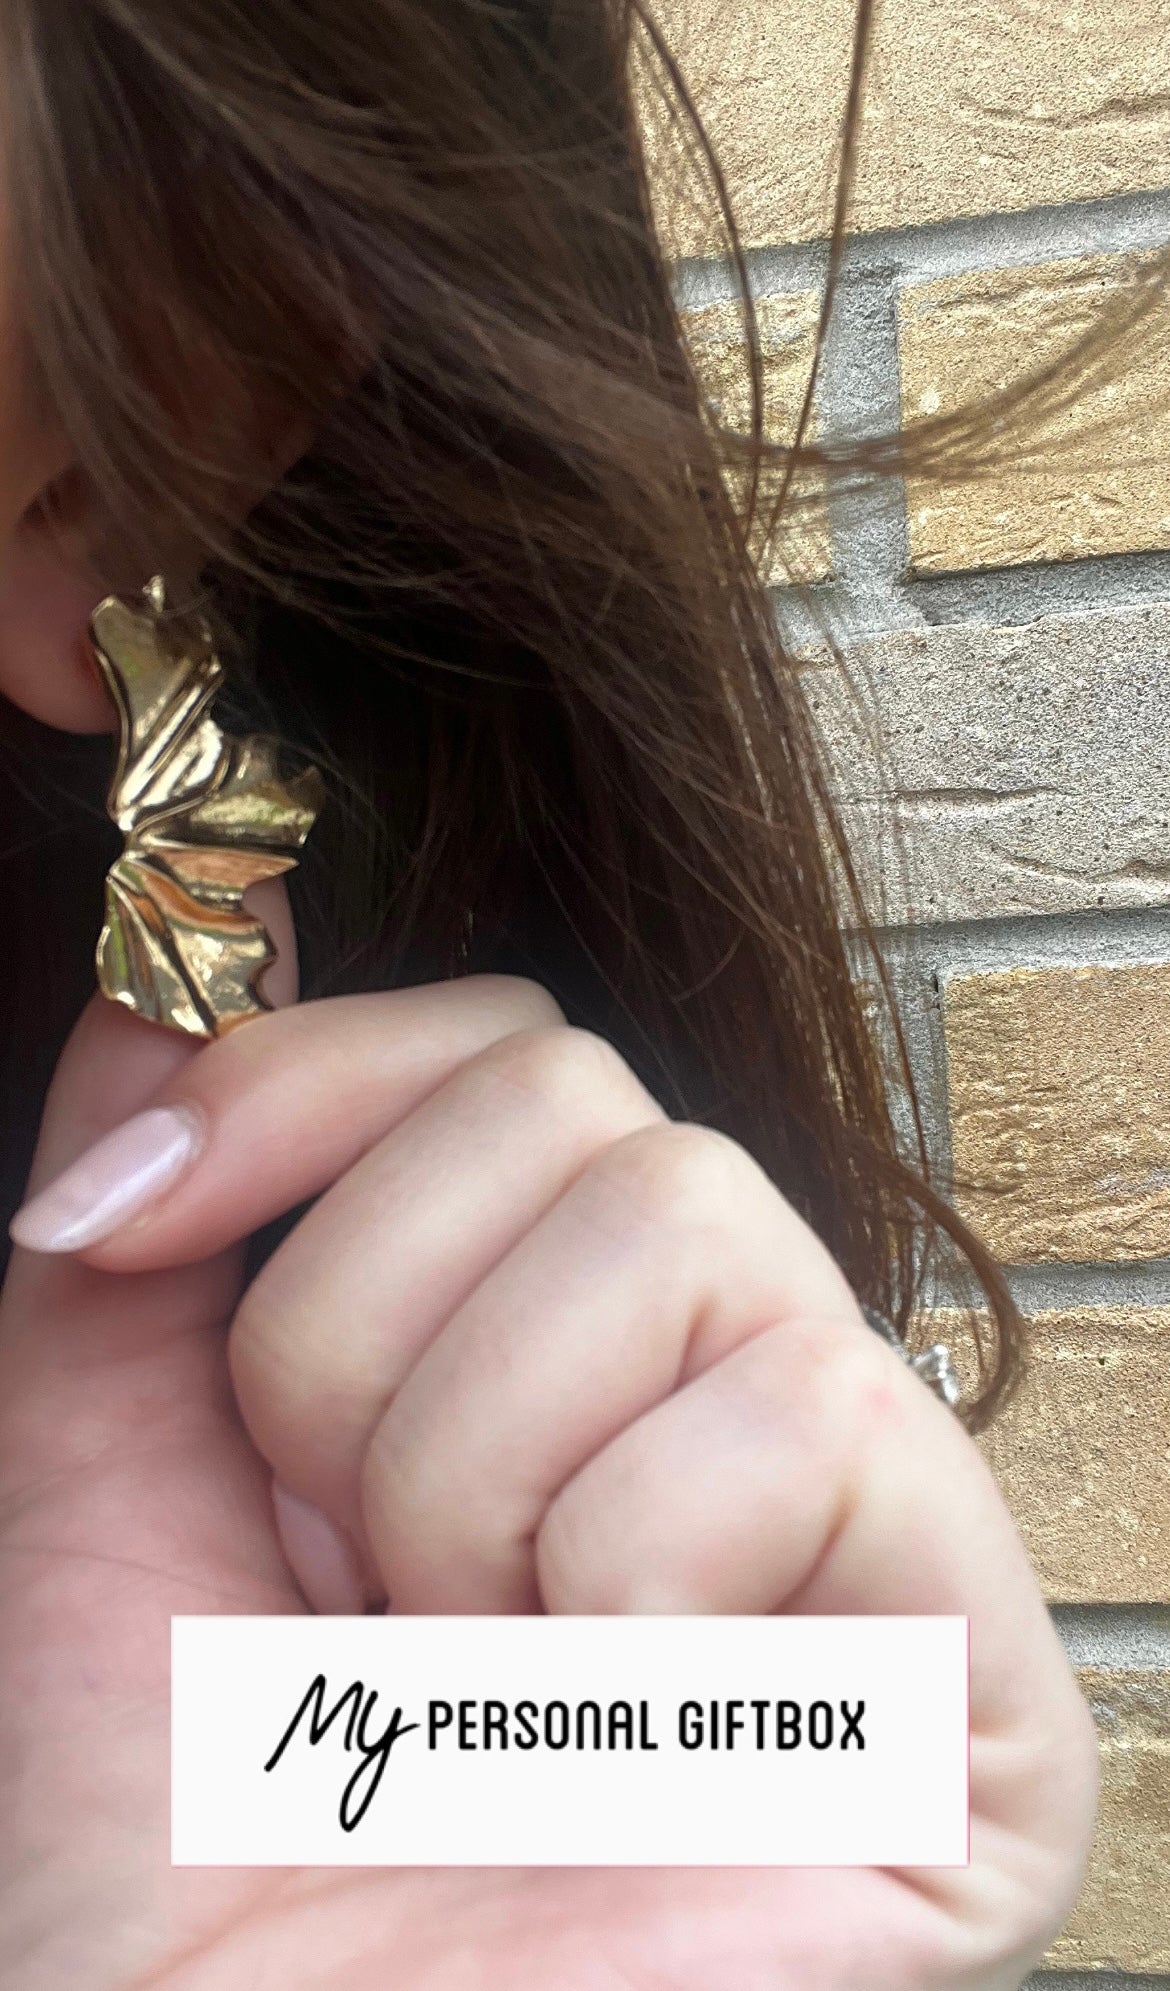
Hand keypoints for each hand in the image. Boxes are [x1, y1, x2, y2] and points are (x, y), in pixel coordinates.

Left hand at [0, 932, 1097, 1988]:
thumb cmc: (189, 1852)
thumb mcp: (105, 1475)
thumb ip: (156, 1201)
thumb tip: (183, 956)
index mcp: (550, 1340)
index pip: (504, 1045)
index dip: (305, 1084)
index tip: (118, 1224)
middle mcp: (726, 1382)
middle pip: (584, 1100)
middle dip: (359, 1341)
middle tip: (339, 1568)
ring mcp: (867, 1505)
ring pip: (688, 1223)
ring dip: (477, 1480)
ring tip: (467, 1679)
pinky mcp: (976, 1653)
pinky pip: (808, 1415)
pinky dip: (628, 1595)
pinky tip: (615, 1746)